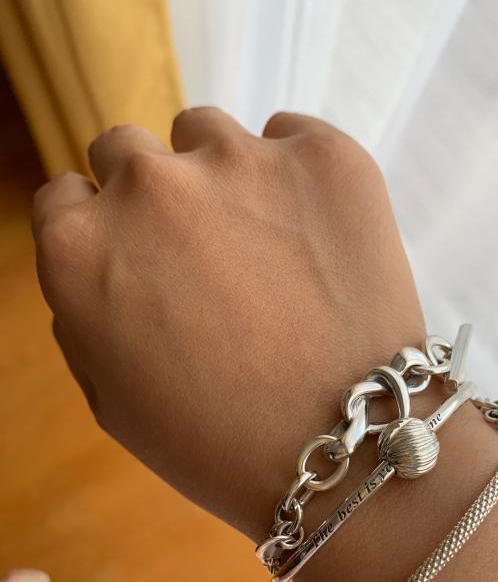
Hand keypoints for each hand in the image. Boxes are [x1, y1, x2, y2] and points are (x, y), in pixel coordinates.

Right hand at [32, 108, 422, 539]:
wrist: (347, 449)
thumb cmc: (219, 443)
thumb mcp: (112, 397)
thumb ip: (83, 310)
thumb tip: (100, 257)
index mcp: (82, 247)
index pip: (67, 196)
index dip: (101, 230)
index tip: (138, 260)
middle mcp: (148, 185)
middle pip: (125, 150)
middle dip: (149, 195)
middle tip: (200, 252)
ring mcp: (239, 159)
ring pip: (205, 133)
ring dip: (218, 176)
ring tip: (265, 244)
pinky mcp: (324, 155)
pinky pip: (289, 136)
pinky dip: (294, 176)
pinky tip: (316, 237)